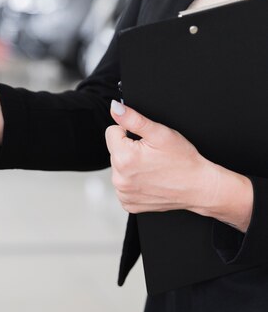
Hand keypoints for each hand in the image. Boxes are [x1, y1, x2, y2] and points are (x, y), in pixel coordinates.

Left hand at [105, 100, 252, 231]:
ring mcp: (124, 193)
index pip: (112, 132)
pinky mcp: (129, 203)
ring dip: (131, 166)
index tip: (144, 141)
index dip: (128, 132)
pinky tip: (149, 181)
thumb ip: (133, 118)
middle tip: (151, 155)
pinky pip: (123, 186)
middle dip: (130, 150)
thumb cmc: (184, 160)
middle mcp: (119, 179)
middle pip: (114, 151)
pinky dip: (134, 182)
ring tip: (152, 168)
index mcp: (124, 158)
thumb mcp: (160, 134)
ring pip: (118, 169)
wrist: (200, 187)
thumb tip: (114, 108)